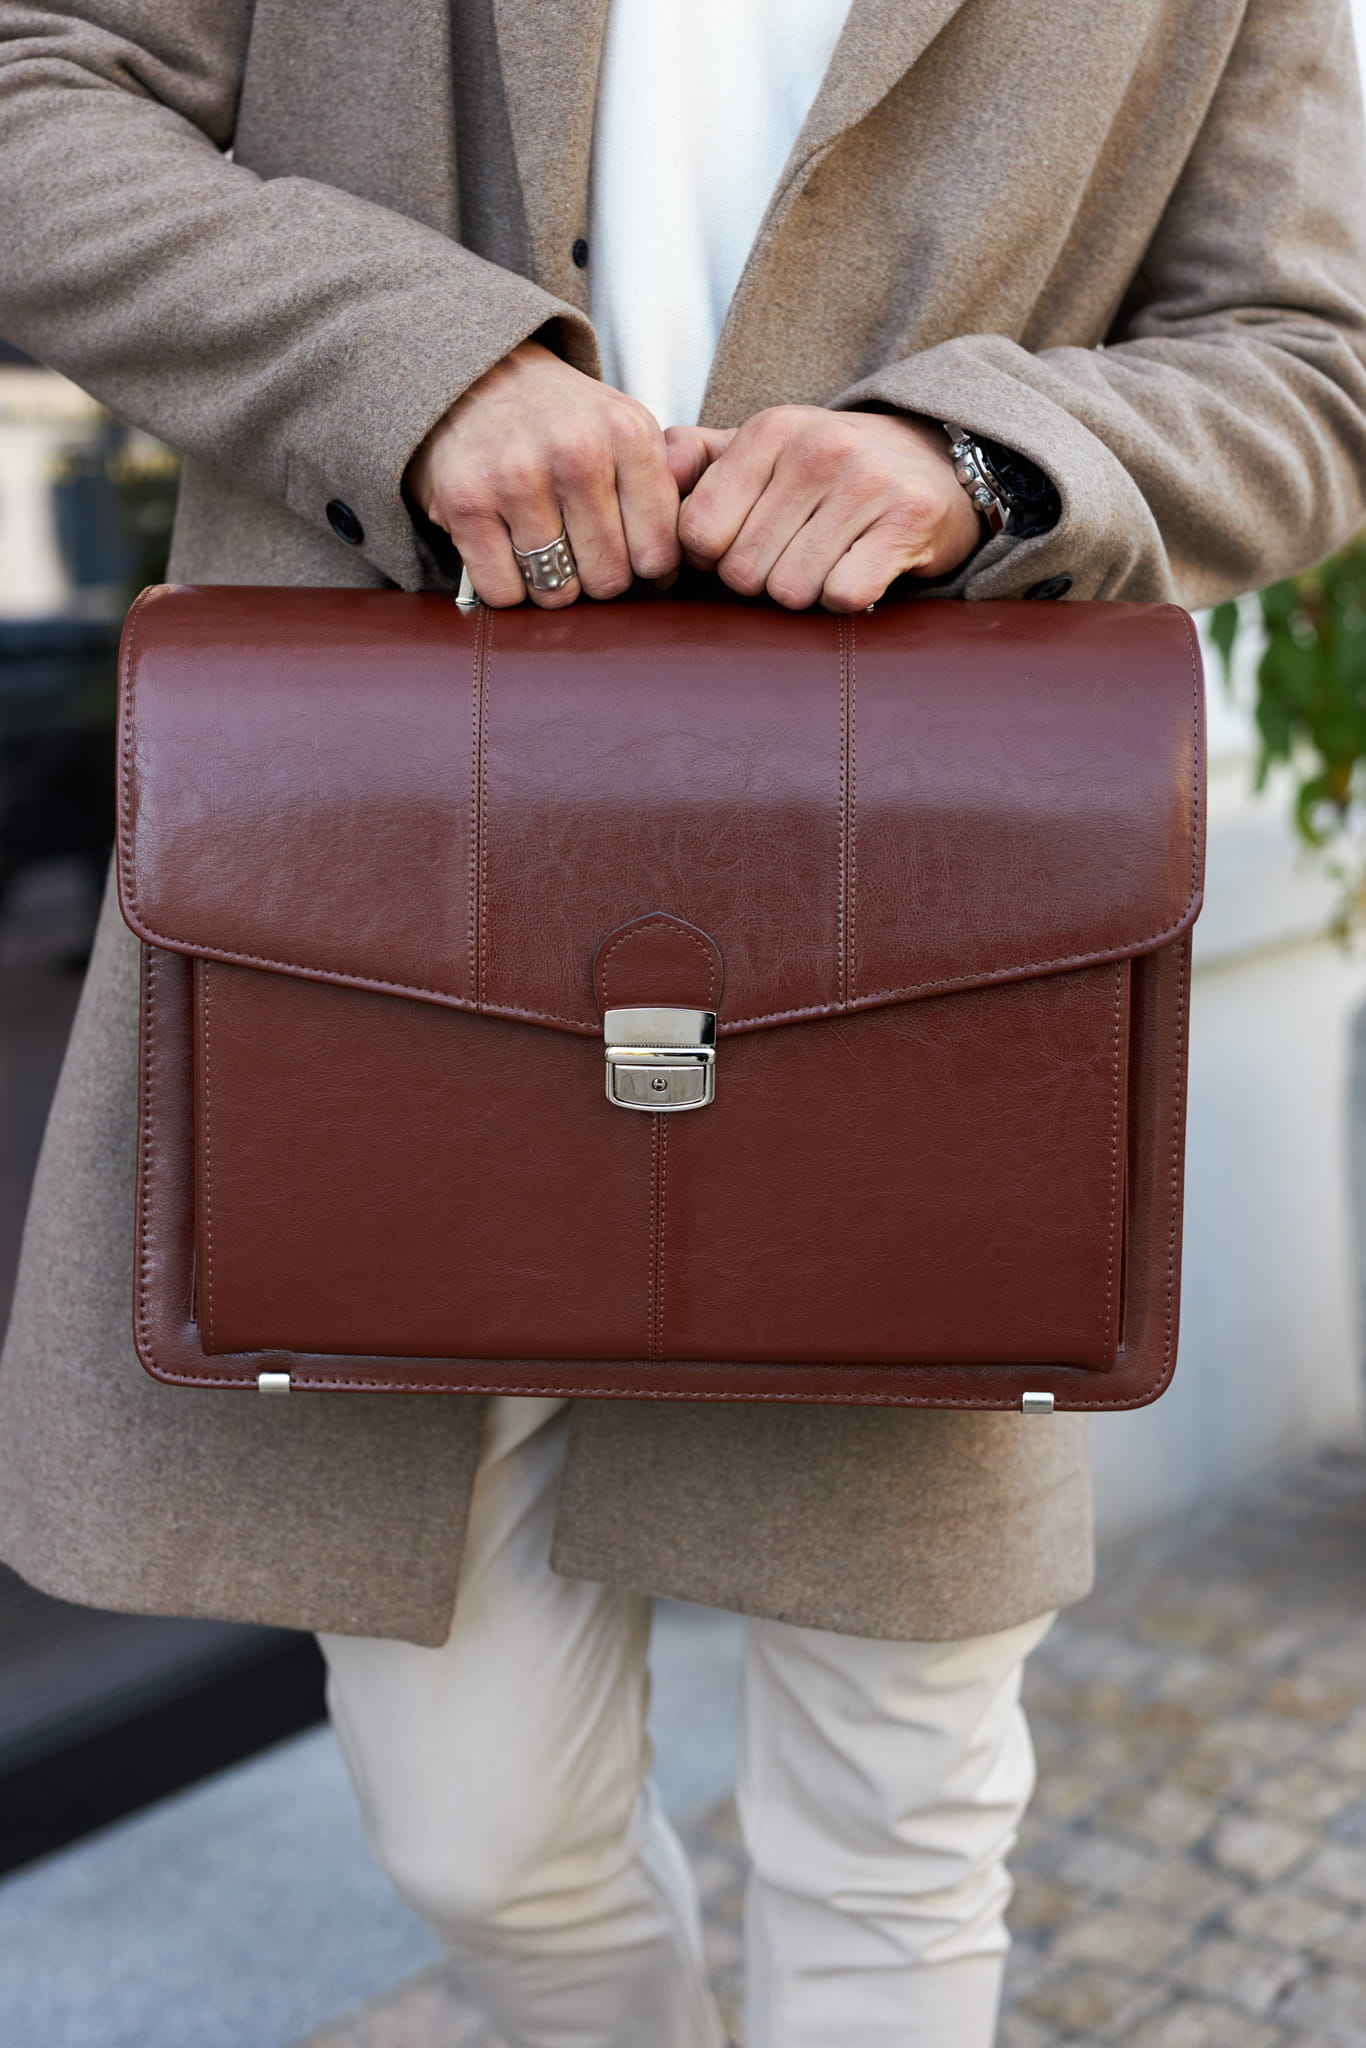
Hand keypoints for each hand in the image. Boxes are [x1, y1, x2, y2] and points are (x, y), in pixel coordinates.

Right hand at [406, 339, 681, 606]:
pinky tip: (507, 552)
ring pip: (557, 592)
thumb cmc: (562, 421)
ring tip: (544, 548)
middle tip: (581, 553)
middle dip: (597, 579)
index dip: (646, 571)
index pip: (658, 554)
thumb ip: (660, 493)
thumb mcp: (626, 431)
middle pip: (608, 579)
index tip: (629, 556)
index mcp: (629, 434)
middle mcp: (576, 451)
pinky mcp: (465, 501)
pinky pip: (503, 593)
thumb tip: (667, 580)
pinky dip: (507, 588)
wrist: (478, 376)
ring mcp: (516, 476)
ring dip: (551, 586)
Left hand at [667, 406, 981, 610]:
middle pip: (742, 571)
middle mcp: (817, 448)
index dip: (711, 559)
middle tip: (790, 557)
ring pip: (790, 591)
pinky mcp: (908, 520)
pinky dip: (846, 599)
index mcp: (769, 430)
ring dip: (803, 594)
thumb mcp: (764, 450)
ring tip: (825, 561)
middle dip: (759, 581)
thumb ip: (698, 458)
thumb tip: (655, 467)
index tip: (738, 547)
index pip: (699, 532)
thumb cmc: (828, 471)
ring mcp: (868, 481)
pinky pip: (843, 596)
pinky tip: (858, 570)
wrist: (934, 463)